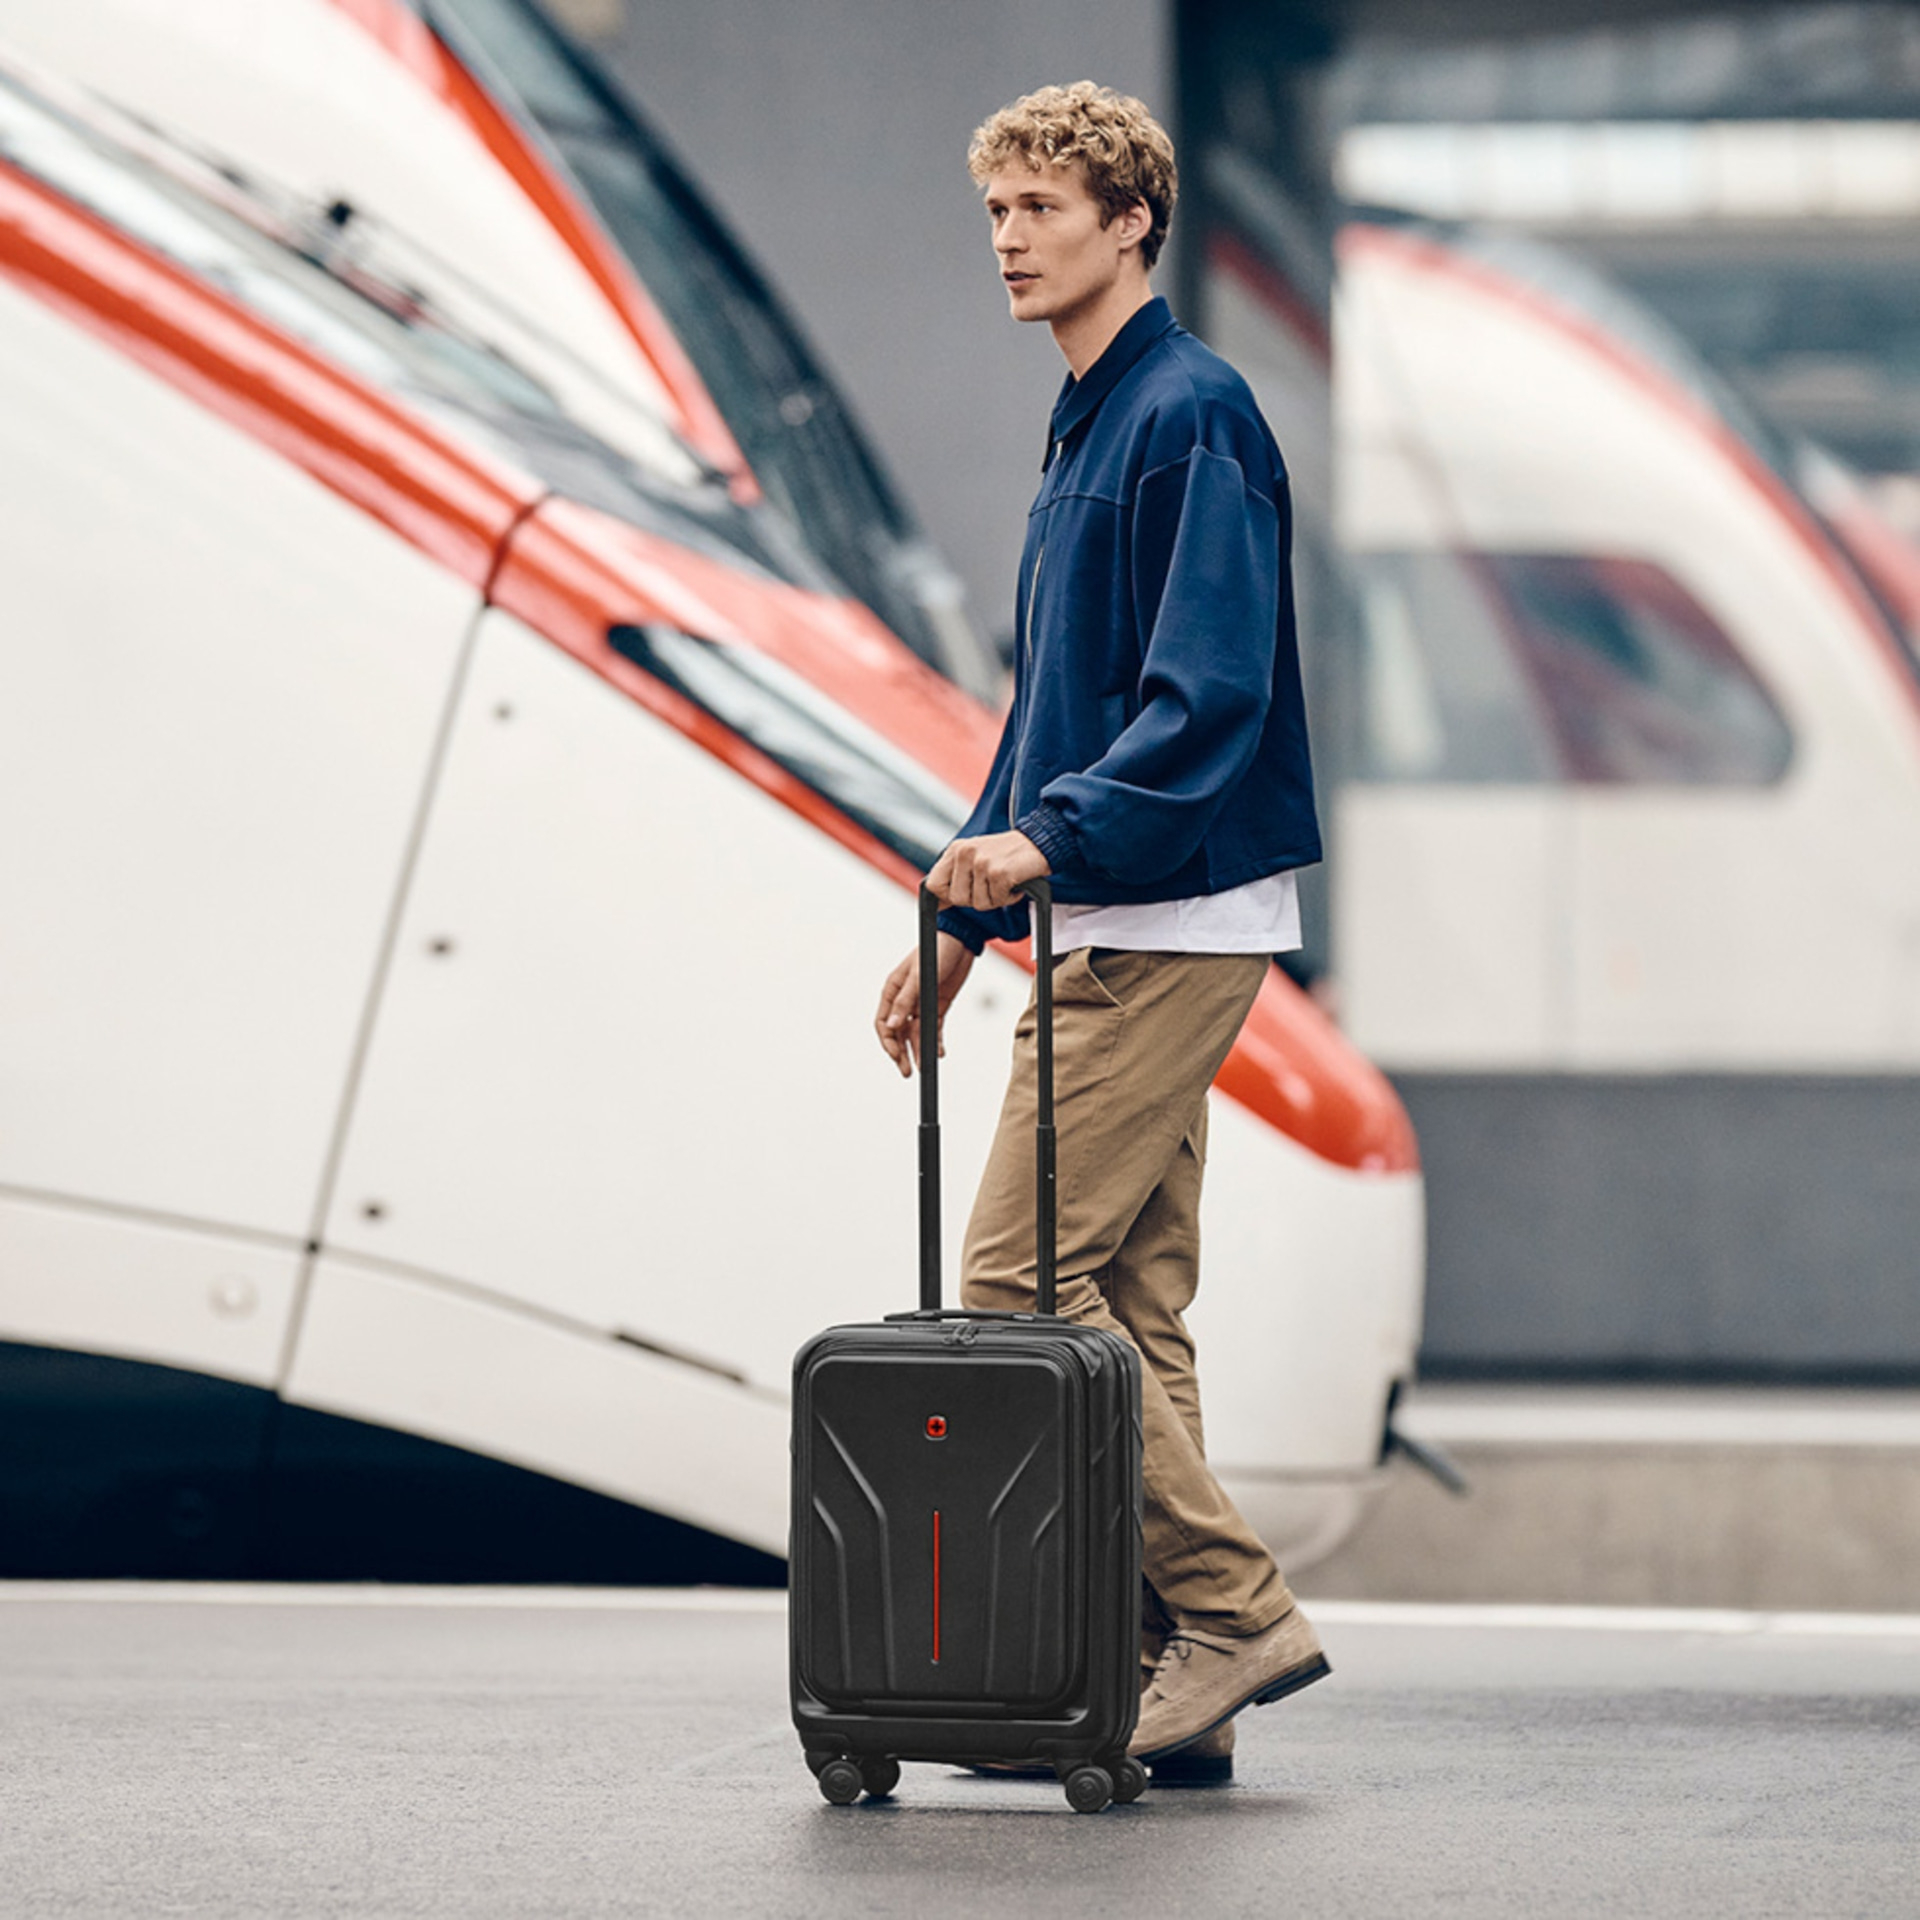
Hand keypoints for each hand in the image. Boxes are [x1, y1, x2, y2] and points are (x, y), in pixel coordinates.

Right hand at [875, 932, 974, 1078]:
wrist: (962, 940)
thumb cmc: (937, 950)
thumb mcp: (920, 977)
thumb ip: (906, 1001)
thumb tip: (892, 1025)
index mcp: (893, 990)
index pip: (883, 1022)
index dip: (889, 1042)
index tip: (896, 1056)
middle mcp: (905, 999)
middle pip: (898, 1033)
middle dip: (901, 1053)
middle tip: (907, 1071)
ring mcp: (921, 1004)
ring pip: (915, 1034)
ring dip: (919, 1050)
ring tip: (925, 1066)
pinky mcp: (937, 1005)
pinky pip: (933, 1028)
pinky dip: (935, 1041)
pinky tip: (938, 1052)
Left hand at [926, 830, 1048, 911]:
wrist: (1038, 842)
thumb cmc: (1008, 855)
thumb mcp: (975, 859)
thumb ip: (955, 877)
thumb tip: (937, 904)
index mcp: (956, 849)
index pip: (933, 884)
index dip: (945, 897)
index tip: (961, 896)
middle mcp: (965, 853)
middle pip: (957, 899)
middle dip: (976, 899)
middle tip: (991, 885)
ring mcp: (981, 862)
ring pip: (978, 903)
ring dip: (995, 898)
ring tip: (1004, 881)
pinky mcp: (998, 872)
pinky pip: (997, 901)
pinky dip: (1009, 897)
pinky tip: (1013, 882)